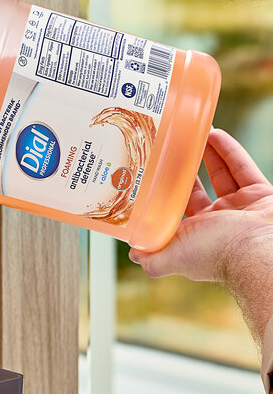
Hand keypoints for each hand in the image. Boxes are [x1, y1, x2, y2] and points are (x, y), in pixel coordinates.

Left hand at [130, 129, 272, 340]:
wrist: (261, 249)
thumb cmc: (216, 253)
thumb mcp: (173, 256)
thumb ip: (152, 260)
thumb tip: (133, 253)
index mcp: (195, 237)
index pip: (174, 212)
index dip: (164, 194)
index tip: (152, 173)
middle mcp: (216, 224)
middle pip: (195, 191)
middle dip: (183, 170)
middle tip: (169, 149)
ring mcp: (239, 209)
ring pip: (220, 177)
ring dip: (206, 155)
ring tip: (190, 135)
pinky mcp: (260, 196)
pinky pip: (243, 169)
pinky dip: (229, 151)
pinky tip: (214, 134)